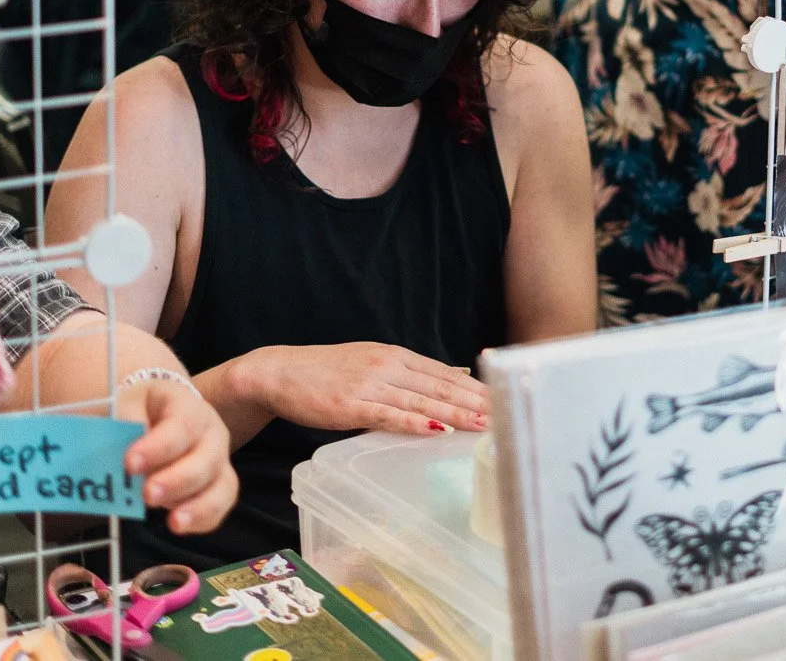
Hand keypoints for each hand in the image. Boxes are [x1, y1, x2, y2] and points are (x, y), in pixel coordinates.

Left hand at [124, 377, 239, 535]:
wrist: (148, 415)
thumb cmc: (134, 411)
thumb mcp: (124, 406)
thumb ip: (120, 424)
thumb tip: (116, 447)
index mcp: (185, 404)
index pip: (181, 424)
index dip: (158, 447)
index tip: (130, 464)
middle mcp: (209, 430)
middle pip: (206, 457)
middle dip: (178, 480)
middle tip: (148, 495)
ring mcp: (217, 458)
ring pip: (222, 484)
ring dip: (199, 505)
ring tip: (173, 522)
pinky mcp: (216, 484)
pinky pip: (220, 504)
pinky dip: (204, 519)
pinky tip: (180, 525)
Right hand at [247, 343, 487, 436]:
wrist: (280, 373)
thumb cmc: (328, 373)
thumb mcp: (375, 362)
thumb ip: (414, 371)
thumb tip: (455, 372)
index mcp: (395, 356)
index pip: (443, 373)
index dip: (474, 387)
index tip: (502, 397)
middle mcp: (386, 366)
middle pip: (438, 386)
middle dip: (474, 402)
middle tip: (505, 413)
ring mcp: (369, 385)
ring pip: (420, 401)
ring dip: (453, 414)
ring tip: (481, 424)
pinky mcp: (351, 406)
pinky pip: (388, 415)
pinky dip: (414, 423)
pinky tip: (436, 430)